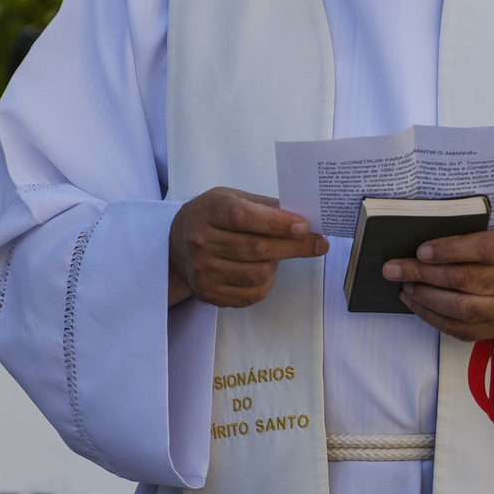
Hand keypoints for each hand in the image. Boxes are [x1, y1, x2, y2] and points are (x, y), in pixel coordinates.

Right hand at [168, 188, 327, 307]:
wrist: (175, 246)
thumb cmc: (213, 217)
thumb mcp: (232, 198)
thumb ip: (264, 206)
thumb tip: (302, 219)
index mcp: (209, 211)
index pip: (244, 218)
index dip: (276, 223)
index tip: (304, 227)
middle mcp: (202, 242)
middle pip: (256, 249)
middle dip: (294, 247)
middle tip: (318, 243)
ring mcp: (204, 271)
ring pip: (258, 274)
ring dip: (278, 265)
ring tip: (278, 253)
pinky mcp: (209, 293)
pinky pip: (252, 294)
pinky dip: (267, 283)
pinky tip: (265, 271)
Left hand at [383, 227, 493, 340]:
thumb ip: (469, 238)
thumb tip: (422, 248)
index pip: (480, 249)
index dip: (446, 250)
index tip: (420, 251)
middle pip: (462, 279)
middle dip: (421, 274)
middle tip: (394, 268)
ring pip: (458, 307)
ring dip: (423, 296)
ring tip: (404, 286)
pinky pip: (458, 328)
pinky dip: (431, 316)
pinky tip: (415, 303)